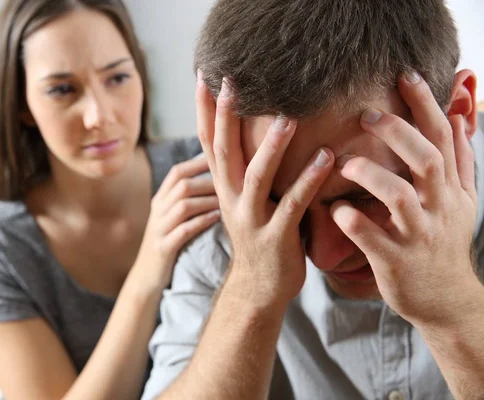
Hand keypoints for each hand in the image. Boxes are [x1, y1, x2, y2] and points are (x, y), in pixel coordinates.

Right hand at [135, 156, 219, 289]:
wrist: (146, 278)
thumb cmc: (167, 244)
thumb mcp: (171, 218)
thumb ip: (185, 199)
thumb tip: (215, 177)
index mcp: (160, 200)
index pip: (177, 172)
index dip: (199, 162)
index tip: (223, 158)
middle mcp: (158, 211)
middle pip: (182, 185)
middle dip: (209, 182)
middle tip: (233, 183)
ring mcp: (159, 230)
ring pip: (183, 205)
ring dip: (208, 201)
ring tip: (229, 201)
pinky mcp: (164, 248)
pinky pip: (184, 231)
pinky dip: (202, 222)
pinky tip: (218, 219)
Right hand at [196, 73, 333, 304]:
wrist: (258, 287)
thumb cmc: (259, 236)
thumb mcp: (243, 201)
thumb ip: (246, 169)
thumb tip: (259, 130)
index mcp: (223, 187)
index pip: (207, 142)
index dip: (204, 109)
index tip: (205, 75)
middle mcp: (230, 199)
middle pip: (223, 152)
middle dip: (227, 116)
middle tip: (233, 81)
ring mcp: (250, 219)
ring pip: (256, 177)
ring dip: (271, 147)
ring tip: (287, 118)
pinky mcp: (275, 237)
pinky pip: (292, 205)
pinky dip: (307, 180)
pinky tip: (325, 157)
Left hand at [331, 71, 478, 326]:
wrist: (445, 299)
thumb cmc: (444, 242)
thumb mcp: (461, 202)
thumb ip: (458, 161)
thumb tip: (457, 118)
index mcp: (451, 189)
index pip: (442, 138)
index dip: (425, 105)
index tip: (405, 75)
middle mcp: (438, 208)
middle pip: (426, 161)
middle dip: (398, 133)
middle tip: (366, 113)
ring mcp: (418, 236)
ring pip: (401, 198)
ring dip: (373, 175)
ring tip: (345, 163)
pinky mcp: (396, 262)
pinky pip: (374, 239)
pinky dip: (355, 223)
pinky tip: (336, 210)